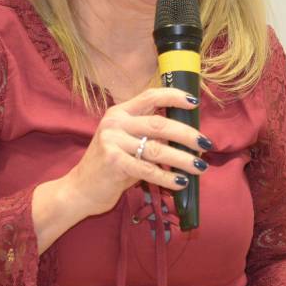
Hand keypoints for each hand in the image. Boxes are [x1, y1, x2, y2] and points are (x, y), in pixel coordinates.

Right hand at [61, 87, 209, 217]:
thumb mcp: (125, 142)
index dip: (175, 96)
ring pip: (157, 148)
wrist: (79, 189)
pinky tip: (181, 182)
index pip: (150, 96)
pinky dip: (168, 177)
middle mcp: (115, 123)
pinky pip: (148, 169)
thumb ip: (148, 134)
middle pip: (160, 124)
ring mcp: (112, 142)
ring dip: (183, 159)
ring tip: (200, 166)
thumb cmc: (110, 166)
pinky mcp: (113, 162)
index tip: (195, 102)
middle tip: (205, 144)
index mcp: (119, 112)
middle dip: (187, 134)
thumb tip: (186, 135)